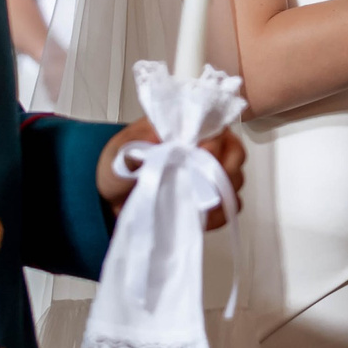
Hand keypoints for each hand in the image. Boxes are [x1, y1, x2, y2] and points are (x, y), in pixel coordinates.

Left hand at [96, 118, 248, 229]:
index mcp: (184, 128)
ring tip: (199, 204)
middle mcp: (203, 148)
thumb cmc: (119, 167)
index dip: (214, 145)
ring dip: (221, 194)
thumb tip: (161, 147)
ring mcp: (208, 175)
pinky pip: (227, 207)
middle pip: (235, 153)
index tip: (200, 158)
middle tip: (203, 185)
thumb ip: (139, 148)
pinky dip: (219, 214)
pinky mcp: (208, 200)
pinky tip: (201, 219)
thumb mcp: (120, 152)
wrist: (111, 198)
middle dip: (224, 171)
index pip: (215, 128)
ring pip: (235, 181)